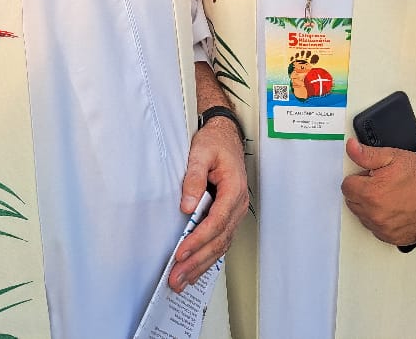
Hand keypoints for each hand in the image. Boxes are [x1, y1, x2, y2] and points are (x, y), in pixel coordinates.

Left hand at [171, 116, 247, 291]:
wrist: (225, 135)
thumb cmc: (215, 143)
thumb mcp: (201, 153)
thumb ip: (194, 178)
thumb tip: (188, 206)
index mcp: (234, 189)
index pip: (217, 221)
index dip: (199, 239)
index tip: (181, 252)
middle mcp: (237, 205)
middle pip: (219, 240)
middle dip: (197, 261)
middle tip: (177, 277)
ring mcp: (234, 212)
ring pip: (220, 245)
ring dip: (201, 265)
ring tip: (182, 280)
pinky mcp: (226, 216)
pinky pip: (219, 241)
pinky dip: (206, 258)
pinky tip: (194, 269)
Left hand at [341, 138, 415, 246]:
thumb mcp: (392, 156)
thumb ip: (366, 154)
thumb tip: (351, 147)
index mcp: (370, 194)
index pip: (347, 187)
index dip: (359, 179)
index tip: (370, 177)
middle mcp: (375, 215)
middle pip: (353, 203)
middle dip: (363, 193)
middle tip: (382, 185)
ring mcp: (385, 229)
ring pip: (364, 217)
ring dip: (371, 208)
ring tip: (390, 197)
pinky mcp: (394, 238)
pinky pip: (377, 231)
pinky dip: (382, 222)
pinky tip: (395, 210)